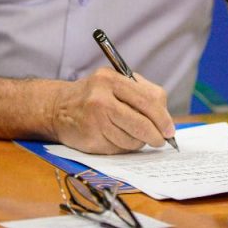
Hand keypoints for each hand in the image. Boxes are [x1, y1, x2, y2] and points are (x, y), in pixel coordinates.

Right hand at [50, 67, 175, 153]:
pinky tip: (116, 138)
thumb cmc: (94, 95)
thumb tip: (166, 121)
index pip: (147, 99)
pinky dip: (124, 147)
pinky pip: (119, 149)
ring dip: (138, 142)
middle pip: (141, 122)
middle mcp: (101, 97)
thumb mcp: (114, 83)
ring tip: (132, 135)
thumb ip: (141, 94)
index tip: (169, 129)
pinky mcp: (90, 138)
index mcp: (111, 79)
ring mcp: (94, 119)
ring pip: (131, 139)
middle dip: (156, 135)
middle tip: (161, 140)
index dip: (163, 118)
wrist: (57, 108)